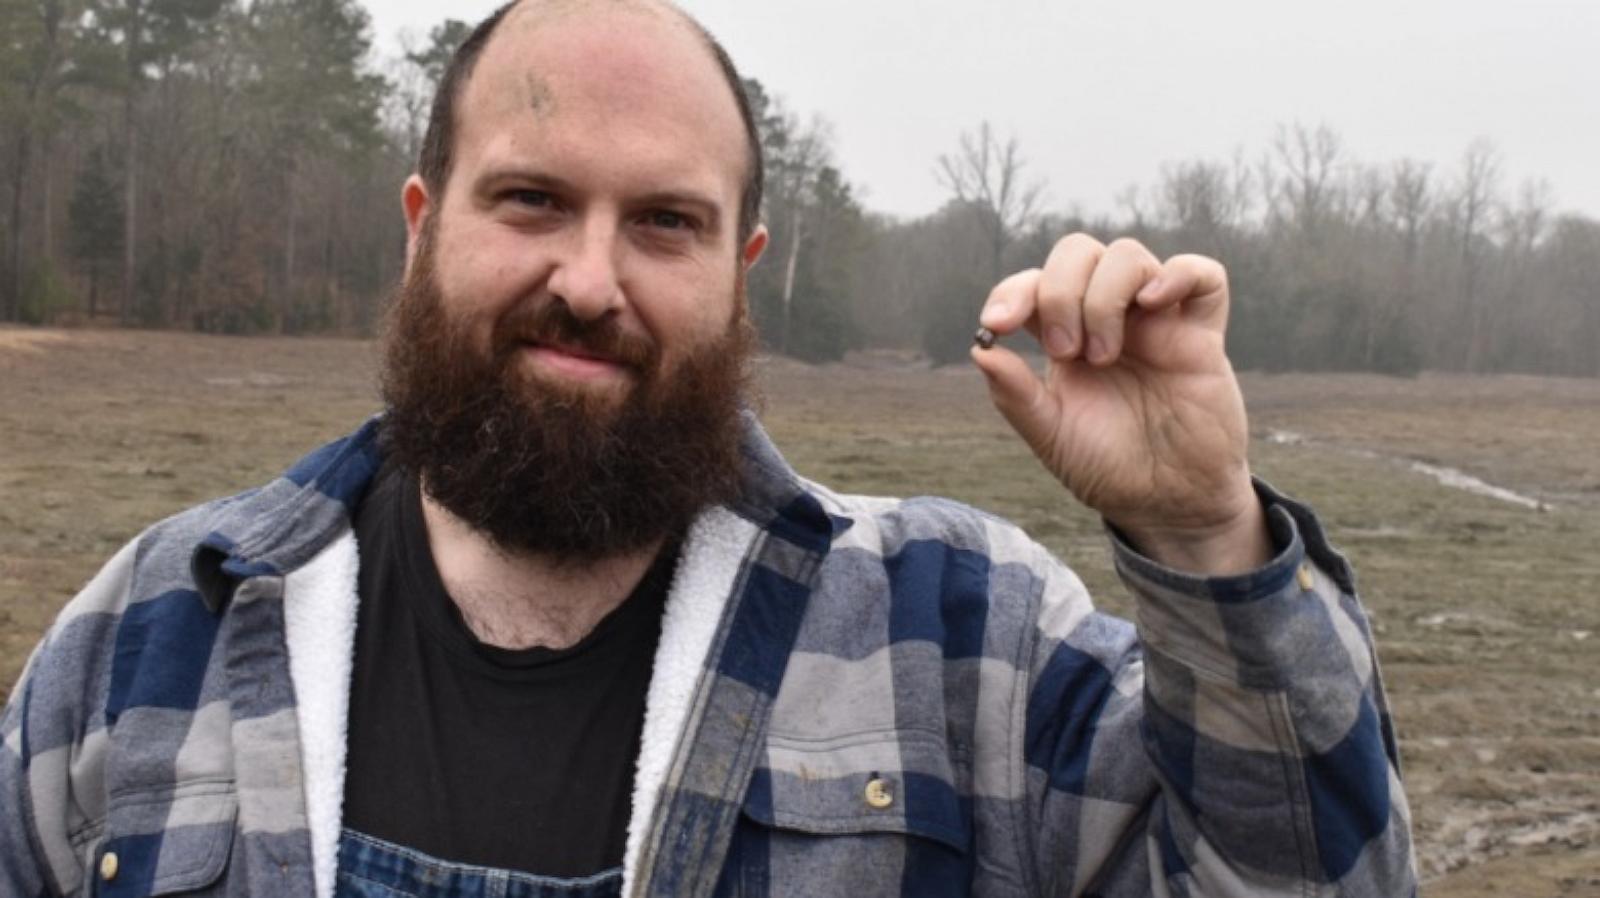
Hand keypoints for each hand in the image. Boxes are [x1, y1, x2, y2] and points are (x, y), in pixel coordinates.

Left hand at [970, 234, 1270, 574]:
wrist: (1167, 503)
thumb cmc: (1108, 467)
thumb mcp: (1051, 436)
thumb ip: (1015, 395)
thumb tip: (980, 350)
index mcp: (1064, 337)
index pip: (1034, 284)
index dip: (1011, 292)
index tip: (996, 325)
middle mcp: (1108, 318)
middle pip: (1078, 252)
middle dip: (1059, 291)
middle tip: (1065, 351)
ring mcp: (1155, 322)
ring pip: (1128, 256)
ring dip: (1104, 296)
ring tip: (1104, 356)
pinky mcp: (1201, 335)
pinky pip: (1203, 276)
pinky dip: (1178, 274)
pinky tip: (1154, 302)